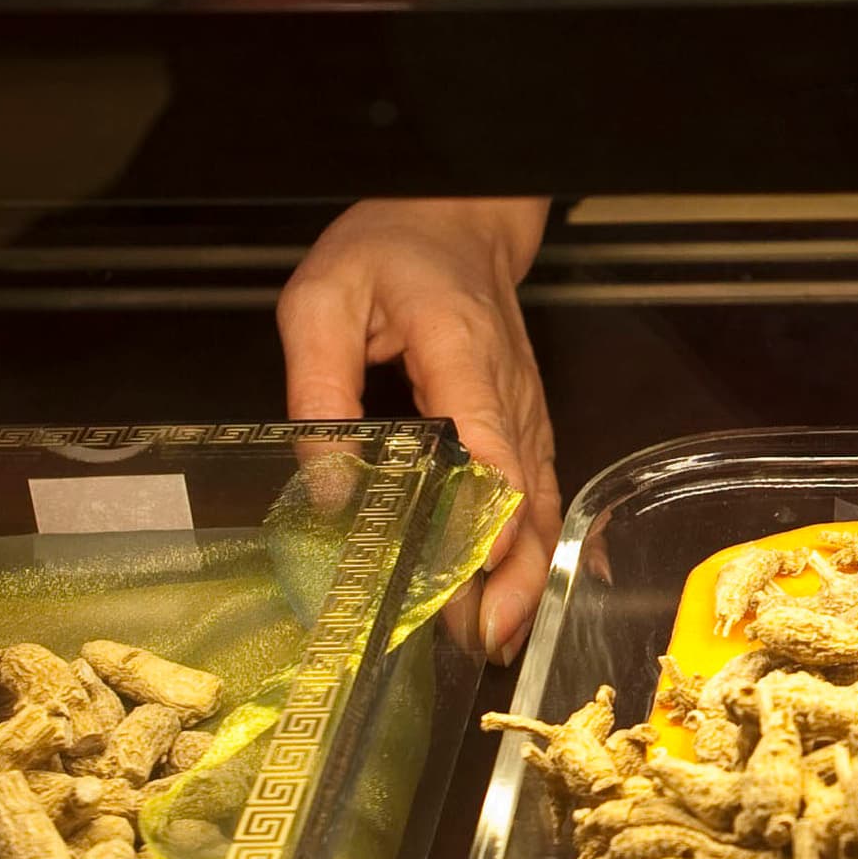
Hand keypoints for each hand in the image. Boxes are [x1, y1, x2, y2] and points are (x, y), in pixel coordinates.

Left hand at [276, 199, 557, 659]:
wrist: (456, 218)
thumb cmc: (390, 250)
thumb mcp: (322, 299)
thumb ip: (317, 389)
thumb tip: (328, 488)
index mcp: (458, 346)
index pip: (485, 431)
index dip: (488, 500)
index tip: (479, 562)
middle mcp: (507, 386)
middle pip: (524, 486)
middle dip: (509, 567)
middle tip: (479, 634)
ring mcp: (526, 409)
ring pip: (541, 501)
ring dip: (524, 574)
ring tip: (494, 640)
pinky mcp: (526, 425)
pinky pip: (540, 496)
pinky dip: (531, 554)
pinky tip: (512, 605)